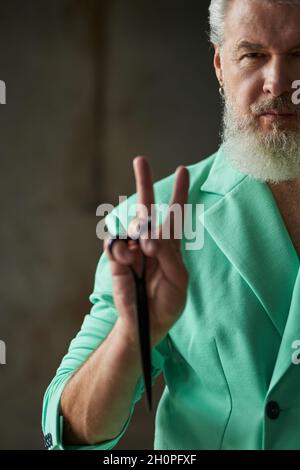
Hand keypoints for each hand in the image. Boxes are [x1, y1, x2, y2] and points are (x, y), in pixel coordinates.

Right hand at [104, 156, 189, 347]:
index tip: (183, 170)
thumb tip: (149, 239)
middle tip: (140, 159)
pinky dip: (121, 251)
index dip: (180, 193)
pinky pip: (115, 245)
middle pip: (146, 207)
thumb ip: (169, 256)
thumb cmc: (167, 302)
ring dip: (139, 237)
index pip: (175, 214)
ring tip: (143, 256)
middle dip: (144, 182)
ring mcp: (132, 249)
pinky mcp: (117, 260)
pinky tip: (129, 262)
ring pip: (132, 226)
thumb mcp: (179, 280)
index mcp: (170, 246)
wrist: (146, 323)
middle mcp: (150, 242)